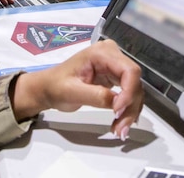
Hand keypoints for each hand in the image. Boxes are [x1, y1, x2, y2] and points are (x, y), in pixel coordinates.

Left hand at [10, 39, 142, 139]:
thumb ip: (96, 95)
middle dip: (130, 106)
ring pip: (134, 90)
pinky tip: (120, 123)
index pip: (129, 71)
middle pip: (134, 82)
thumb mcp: (72, 91)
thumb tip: (117, 104)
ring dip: (130, 112)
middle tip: (121, 129)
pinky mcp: (114, 78)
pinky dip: (127, 110)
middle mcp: (112, 56)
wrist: (48, 88)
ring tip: (119, 130)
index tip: (116, 111)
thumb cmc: (55, 86)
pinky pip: (129, 94)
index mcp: (101, 53)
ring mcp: (114, 66)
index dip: (128, 92)